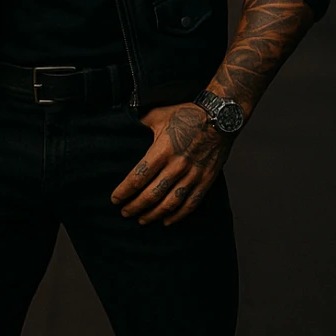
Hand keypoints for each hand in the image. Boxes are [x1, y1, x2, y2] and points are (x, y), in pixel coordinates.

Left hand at [110, 102, 234, 226]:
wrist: (220, 117)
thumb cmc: (188, 114)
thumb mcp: (159, 115)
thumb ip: (140, 123)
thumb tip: (125, 125)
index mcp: (162, 150)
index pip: (138, 177)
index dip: (124, 191)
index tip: (115, 199)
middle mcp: (177, 165)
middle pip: (151, 194)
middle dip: (135, 207)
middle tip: (125, 212)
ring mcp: (193, 175)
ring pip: (170, 203)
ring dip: (154, 214)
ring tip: (142, 220)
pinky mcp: (206, 180)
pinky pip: (191, 204)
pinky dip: (178, 215)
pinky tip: (167, 221)